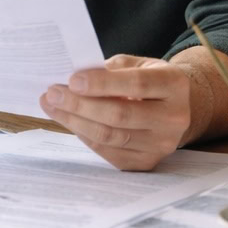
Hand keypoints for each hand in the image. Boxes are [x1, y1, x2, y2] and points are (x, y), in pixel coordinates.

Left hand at [39, 55, 191, 170]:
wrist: (175, 110)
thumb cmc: (149, 82)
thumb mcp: (137, 65)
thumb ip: (110, 69)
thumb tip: (73, 81)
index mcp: (174, 85)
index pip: (137, 84)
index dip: (102, 84)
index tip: (72, 80)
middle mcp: (174, 118)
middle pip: (120, 115)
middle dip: (80, 104)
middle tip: (52, 94)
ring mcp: (162, 144)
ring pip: (110, 136)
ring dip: (75, 121)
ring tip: (52, 106)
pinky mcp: (147, 162)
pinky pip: (108, 151)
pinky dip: (84, 135)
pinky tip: (70, 121)